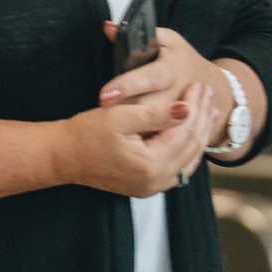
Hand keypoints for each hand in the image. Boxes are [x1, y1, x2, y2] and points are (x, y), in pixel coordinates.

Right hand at [55, 80, 216, 197]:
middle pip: (190, 145)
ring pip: (188, 158)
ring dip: (199, 132)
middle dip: (201, 117)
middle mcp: (155, 181)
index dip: (195, 106)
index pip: (184, 131)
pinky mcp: (147, 186)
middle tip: (208, 92)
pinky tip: (193, 132)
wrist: (62, 156)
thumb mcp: (121, 117)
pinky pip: (178, 167)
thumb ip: (157, 114)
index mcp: (150, 164)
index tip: (200, 84)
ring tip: (210, 110)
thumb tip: (188, 108)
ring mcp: (152, 187)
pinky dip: (188, 148)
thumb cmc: (86, 133)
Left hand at [100, 25, 235, 147]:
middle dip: (125, 114)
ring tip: (111, 134)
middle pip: (148, 107)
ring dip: (133, 131)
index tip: (103, 96)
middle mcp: (177, 93)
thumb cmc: (180, 60)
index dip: (126, 86)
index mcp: (172, 69)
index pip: (149, 77)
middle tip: (100, 118)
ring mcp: (180, 114)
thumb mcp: (167, 40)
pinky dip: (144, 141)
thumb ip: (140, 34)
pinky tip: (127, 145)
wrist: (210, 85)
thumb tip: (108, 27)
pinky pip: (160, 139)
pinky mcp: (179, 128)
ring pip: (153, 127)